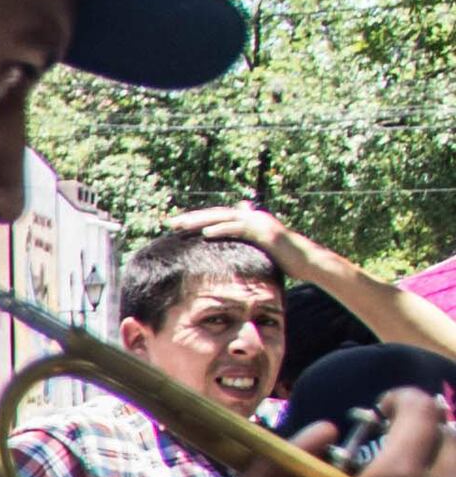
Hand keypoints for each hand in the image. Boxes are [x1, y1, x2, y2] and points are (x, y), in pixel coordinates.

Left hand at [168, 203, 307, 274]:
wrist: (306, 262)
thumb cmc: (282, 258)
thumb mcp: (258, 248)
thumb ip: (245, 240)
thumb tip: (232, 240)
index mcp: (248, 220)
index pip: (217, 217)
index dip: (197, 219)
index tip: (176, 225)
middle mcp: (252, 217)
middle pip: (216, 215)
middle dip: (192, 218)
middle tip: (170, 222)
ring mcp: (259, 223)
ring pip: (224, 219)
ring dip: (201, 221)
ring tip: (182, 226)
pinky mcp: (265, 233)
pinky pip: (240, 229)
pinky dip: (223, 230)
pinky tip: (206, 233)